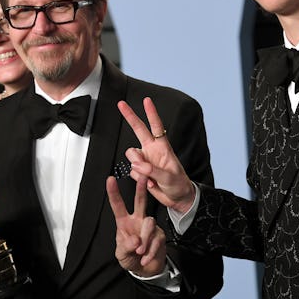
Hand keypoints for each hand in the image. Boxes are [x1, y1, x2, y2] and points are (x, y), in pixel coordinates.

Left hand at [107, 176, 165, 276]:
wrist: (145, 270)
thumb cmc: (130, 258)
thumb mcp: (122, 255)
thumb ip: (126, 247)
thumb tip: (135, 240)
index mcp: (124, 222)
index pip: (118, 206)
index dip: (114, 193)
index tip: (110, 179)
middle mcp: (137, 221)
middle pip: (140, 202)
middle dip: (141, 189)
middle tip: (143, 178)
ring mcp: (150, 227)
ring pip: (149, 223)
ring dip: (145, 240)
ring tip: (140, 252)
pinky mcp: (160, 235)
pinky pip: (157, 239)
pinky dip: (150, 251)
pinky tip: (145, 258)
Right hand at [118, 97, 195, 212]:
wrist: (177, 198)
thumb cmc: (178, 185)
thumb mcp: (169, 178)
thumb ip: (152, 170)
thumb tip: (137, 165)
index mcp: (163, 147)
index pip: (156, 127)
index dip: (151, 113)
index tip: (146, 100)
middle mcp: (152, 150)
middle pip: (138, 129)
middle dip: (130, 116)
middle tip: (121, 104)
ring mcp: (145, 160)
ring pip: (131, 155)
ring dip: (138, 166)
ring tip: (150, 178)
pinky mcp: (140, 171)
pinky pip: (132, 171)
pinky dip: (139, 178)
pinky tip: (150, 183)